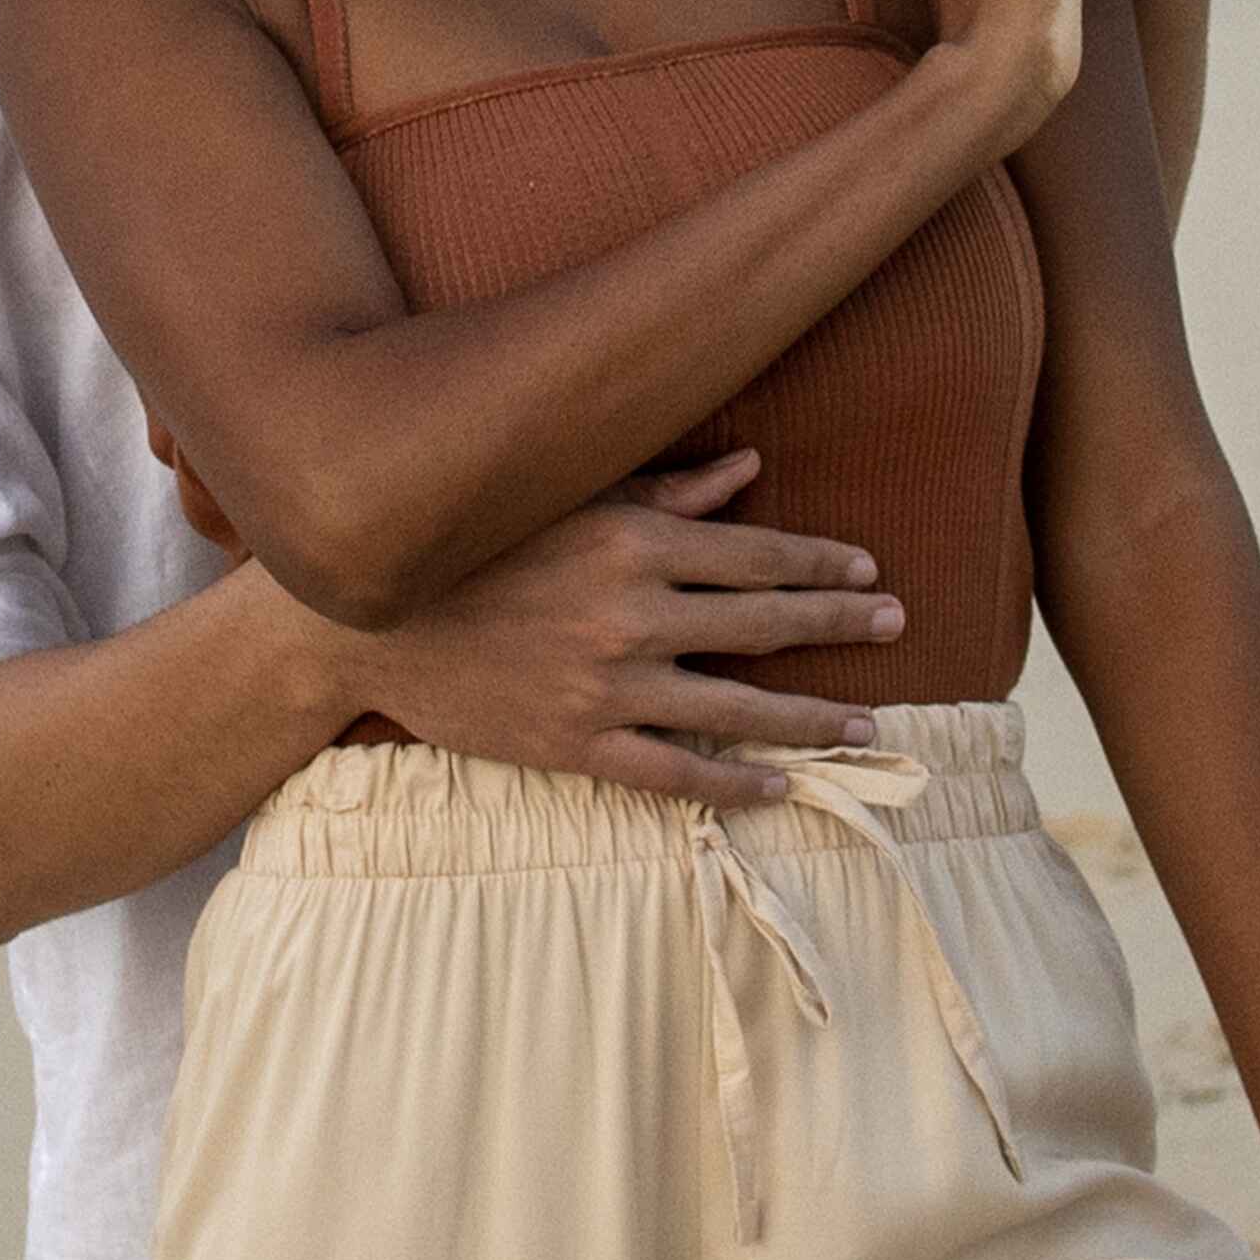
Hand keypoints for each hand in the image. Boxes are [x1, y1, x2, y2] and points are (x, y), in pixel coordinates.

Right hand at [330, 452, 907, 807]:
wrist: (363, 623)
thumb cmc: (469, 547)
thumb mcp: (564, 500)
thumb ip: (662, 489)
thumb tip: (747, 470)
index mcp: (633, 544)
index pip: (758, 553)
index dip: (823, 563)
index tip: (869, 571)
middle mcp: (633, 616)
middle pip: (766, 623)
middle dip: (840, 625)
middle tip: (896, 627)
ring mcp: (608, 688)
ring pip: (737, 710)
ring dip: (811, 719)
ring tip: (866, 726)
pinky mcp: (577, 745)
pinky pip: (675, 774)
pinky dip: (735, 784)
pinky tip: (781, 789)